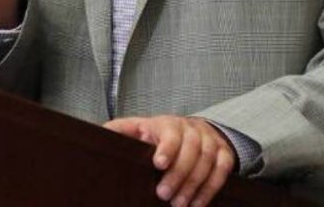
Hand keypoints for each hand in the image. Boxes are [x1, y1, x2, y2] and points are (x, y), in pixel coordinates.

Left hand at [105, 115, 234, 206]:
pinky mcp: (224, 153)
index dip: (167, 148)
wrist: (194, 130)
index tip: (158, 164)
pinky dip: (210, 189)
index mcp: (168, 124)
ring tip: (179, 205)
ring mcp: (210, 140)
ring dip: (193, 186)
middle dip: (178, 175)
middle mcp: (192, 129)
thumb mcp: (139, 128)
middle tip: (163, 195)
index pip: (171, 133)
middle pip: (190, 150)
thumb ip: (121, 131)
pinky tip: (197, 205)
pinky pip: (222, 171)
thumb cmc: (159, 134)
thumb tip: (98, 133)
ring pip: (207, 162)